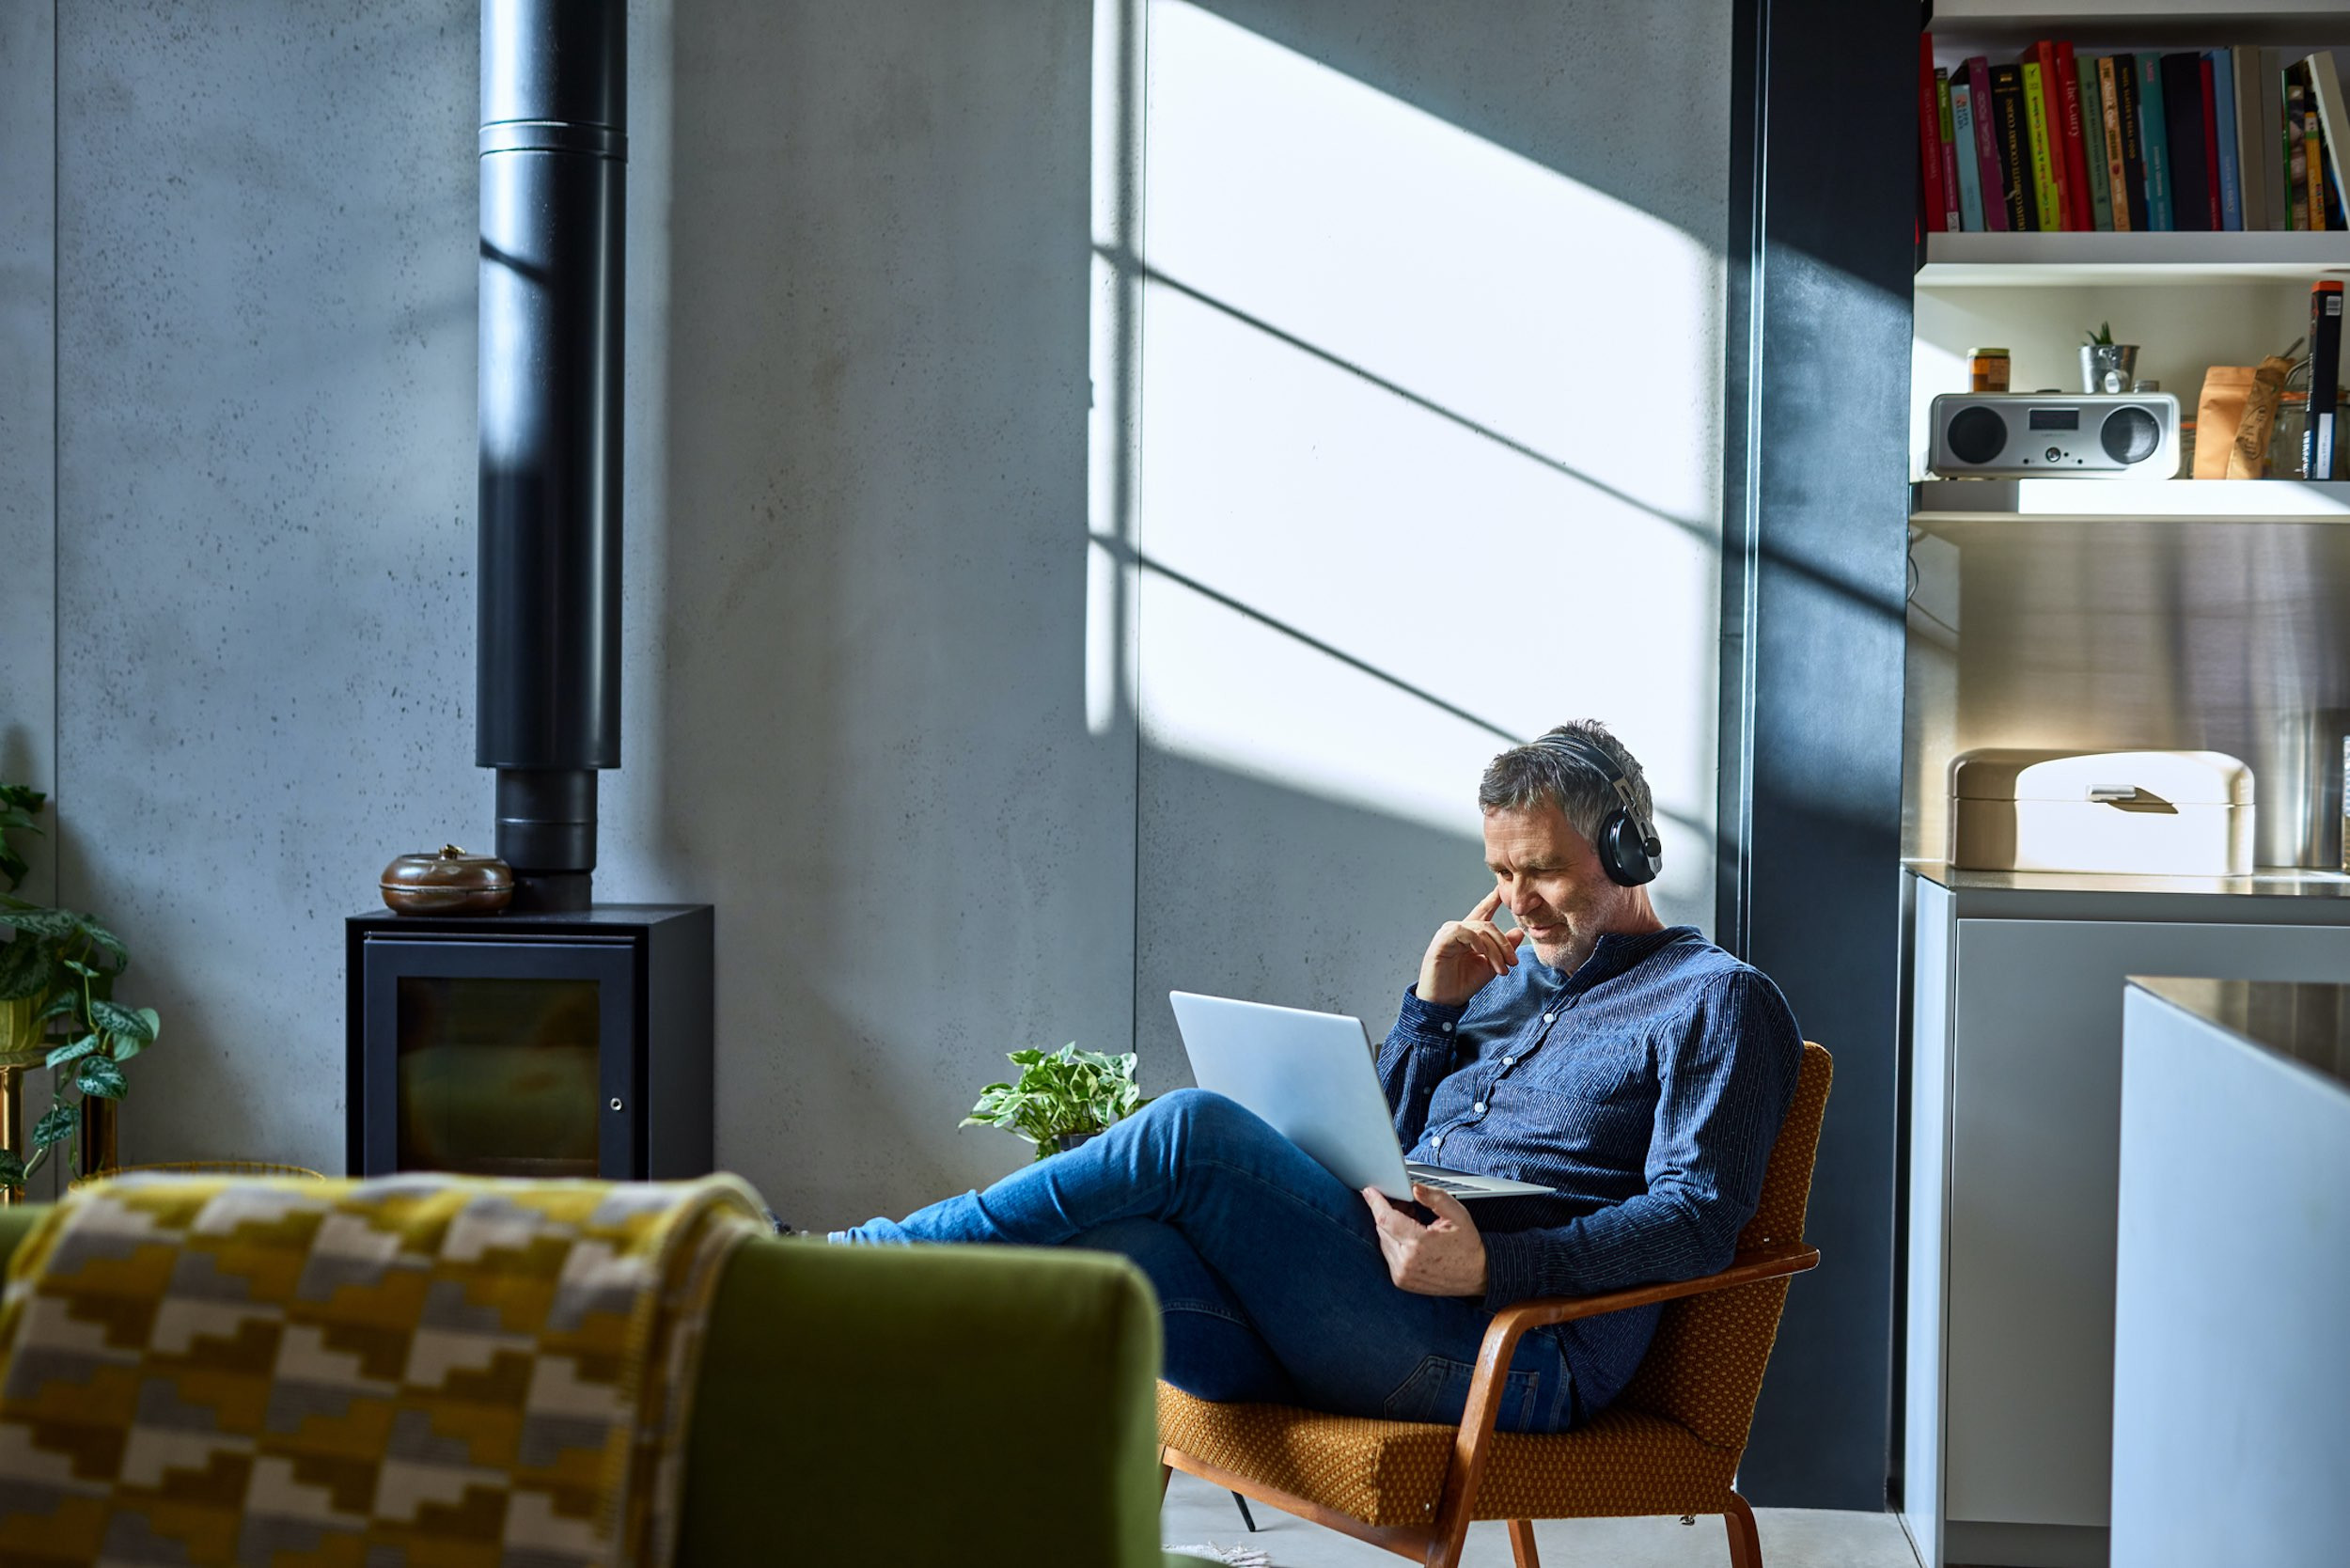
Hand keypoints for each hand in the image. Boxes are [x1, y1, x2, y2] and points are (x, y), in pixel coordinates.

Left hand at [1362, 1184, 1488, 1296]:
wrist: (1477, 1274)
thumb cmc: (1468, 1245)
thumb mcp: (1457, 1214)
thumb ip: (1434, 1197)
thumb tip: (1414, 1188)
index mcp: (1419, 1244)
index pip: (1386, 1219)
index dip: (1376, 1202)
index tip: (1370, 1192)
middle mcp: (1406, 1262)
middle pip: (1382, 1229)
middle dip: (1389, 1213)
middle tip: (1407, 1205)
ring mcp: (1402, 1274)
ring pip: (1383, 1241)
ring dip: (1392, 1228)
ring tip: (1414, 1223)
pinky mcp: (1402, 1281)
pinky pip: (1389, 1254)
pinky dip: (1395, 1243)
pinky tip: (1412, 1239)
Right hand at [1416, 888, 1525, 1007]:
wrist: (1445, 1001)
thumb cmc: (1463, 983)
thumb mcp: (1491, 966)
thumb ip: (1503, 950)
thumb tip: (1518, 932)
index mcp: (1470, 935)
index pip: (1483, 912)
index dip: (1493, 899)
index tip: (1503, 889)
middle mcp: (1459, 930)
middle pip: (1488, 926)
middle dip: (1504, 944)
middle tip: (1513, 962)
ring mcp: (1450, 933)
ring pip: (1480, 930)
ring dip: (1494, 950)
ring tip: (1500, 969)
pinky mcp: (1442, 939)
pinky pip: (1464, 932)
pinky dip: (1476, 942)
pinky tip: (1481, 954)